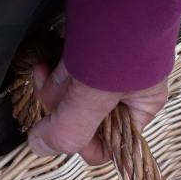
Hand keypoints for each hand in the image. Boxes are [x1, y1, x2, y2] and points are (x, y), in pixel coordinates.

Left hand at [27, 59, 168, 164]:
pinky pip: (65, 67)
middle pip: (80, 120)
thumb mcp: (96, 92)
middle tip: (53, 89)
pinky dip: (53, 66)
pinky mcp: (89, 45)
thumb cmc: (124, 31)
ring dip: (53, 85)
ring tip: (50, 68)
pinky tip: (48, 59)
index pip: (104, 146)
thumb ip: (69, 127)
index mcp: (140, 107)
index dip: (79, 141)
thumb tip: (40, 148)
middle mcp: (124, 91)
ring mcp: (106, 68)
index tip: (61, 127)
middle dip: (60, 107)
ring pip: (69, 94)